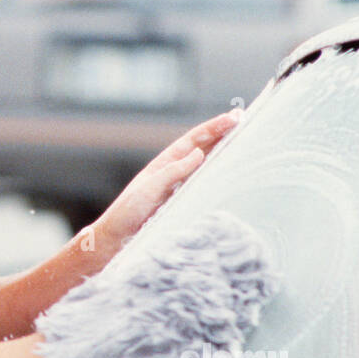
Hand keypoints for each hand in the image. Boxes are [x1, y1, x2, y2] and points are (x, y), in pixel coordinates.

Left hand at [92, 109, 241, 248]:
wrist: (116, 240)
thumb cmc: (127, 213)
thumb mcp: (149, 189)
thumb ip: (173, 172)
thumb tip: (199, 153)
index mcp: (164, 164)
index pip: (194, 140)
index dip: (214, 127)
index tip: (234, 117)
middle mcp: (173, 173)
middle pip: (202, 147)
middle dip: (221, 133)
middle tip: (242, 119)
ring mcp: (178, 188)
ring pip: (205, 164)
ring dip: (222, 152)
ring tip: (242, 140)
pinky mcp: (181, 204)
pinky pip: (204, 185)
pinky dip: (217, 177)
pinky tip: (229, 174)